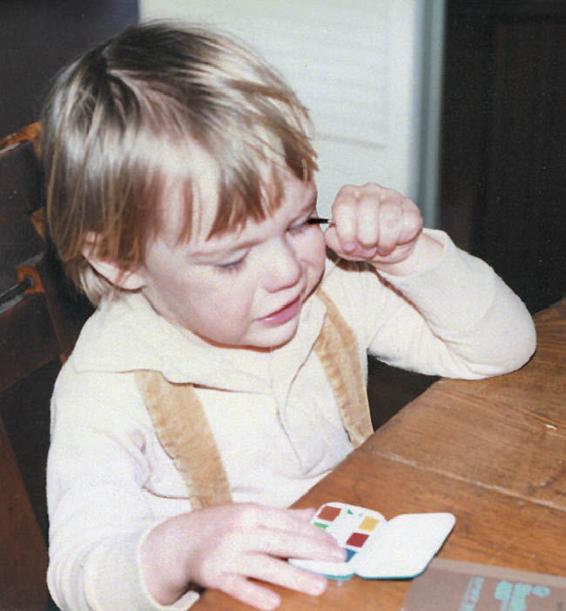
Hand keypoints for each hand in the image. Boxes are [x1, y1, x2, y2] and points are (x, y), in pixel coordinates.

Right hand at [141, 503, 344, 609]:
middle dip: (313, 552)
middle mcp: (241, 529)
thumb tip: (314, 514)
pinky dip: (255, 594)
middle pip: (282, 541)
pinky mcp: (214, 574)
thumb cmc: (221, 526)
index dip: (315, 534)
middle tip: (338, 562)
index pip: (289, 523)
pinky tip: (274, 603)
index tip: (337, 546)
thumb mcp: (249, 514)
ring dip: (294, 577)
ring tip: (319, 586)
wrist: (178, 542)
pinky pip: (238, 586)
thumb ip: (282, 516)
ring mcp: (227, 552)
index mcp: (252, 512)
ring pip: (266, 565)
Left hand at [324, 183, 441, 274]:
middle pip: (366, 211)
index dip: (346, 231)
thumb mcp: (342, 246)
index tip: (350, 247)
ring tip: (380, 248)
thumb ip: (333, 240)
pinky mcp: (410, 207)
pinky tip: (395, 241)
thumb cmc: (360, 244)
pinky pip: (407, 224)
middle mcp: (368, 191)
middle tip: (367, 249)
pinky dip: (400, 239)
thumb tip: (336, 236)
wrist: (386, 250)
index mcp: (347, 195)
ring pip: (389, 218)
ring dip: (384, 241)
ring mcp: (391, 196)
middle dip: (366, 238)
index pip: (344, 206)